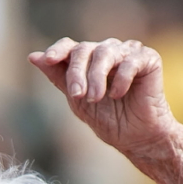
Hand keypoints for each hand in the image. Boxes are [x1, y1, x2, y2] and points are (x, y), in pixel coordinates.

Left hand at [29, 38, 181, 159]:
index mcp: (88, 60)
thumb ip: (58, 77)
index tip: (48, 60)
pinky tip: (118, 94)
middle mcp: (107, 51)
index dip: (57, 50)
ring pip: (105, 51)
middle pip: (84, 49)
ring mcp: (128, 53)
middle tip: (77, 95)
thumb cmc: (108, 119)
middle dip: (76, 72)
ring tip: (95, 98)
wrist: (136, 137)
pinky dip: (121, 79)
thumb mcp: (76, 100)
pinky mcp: (149, 59)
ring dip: (96, 77)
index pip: (70, 46)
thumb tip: (33, 57)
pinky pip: (130, 61)